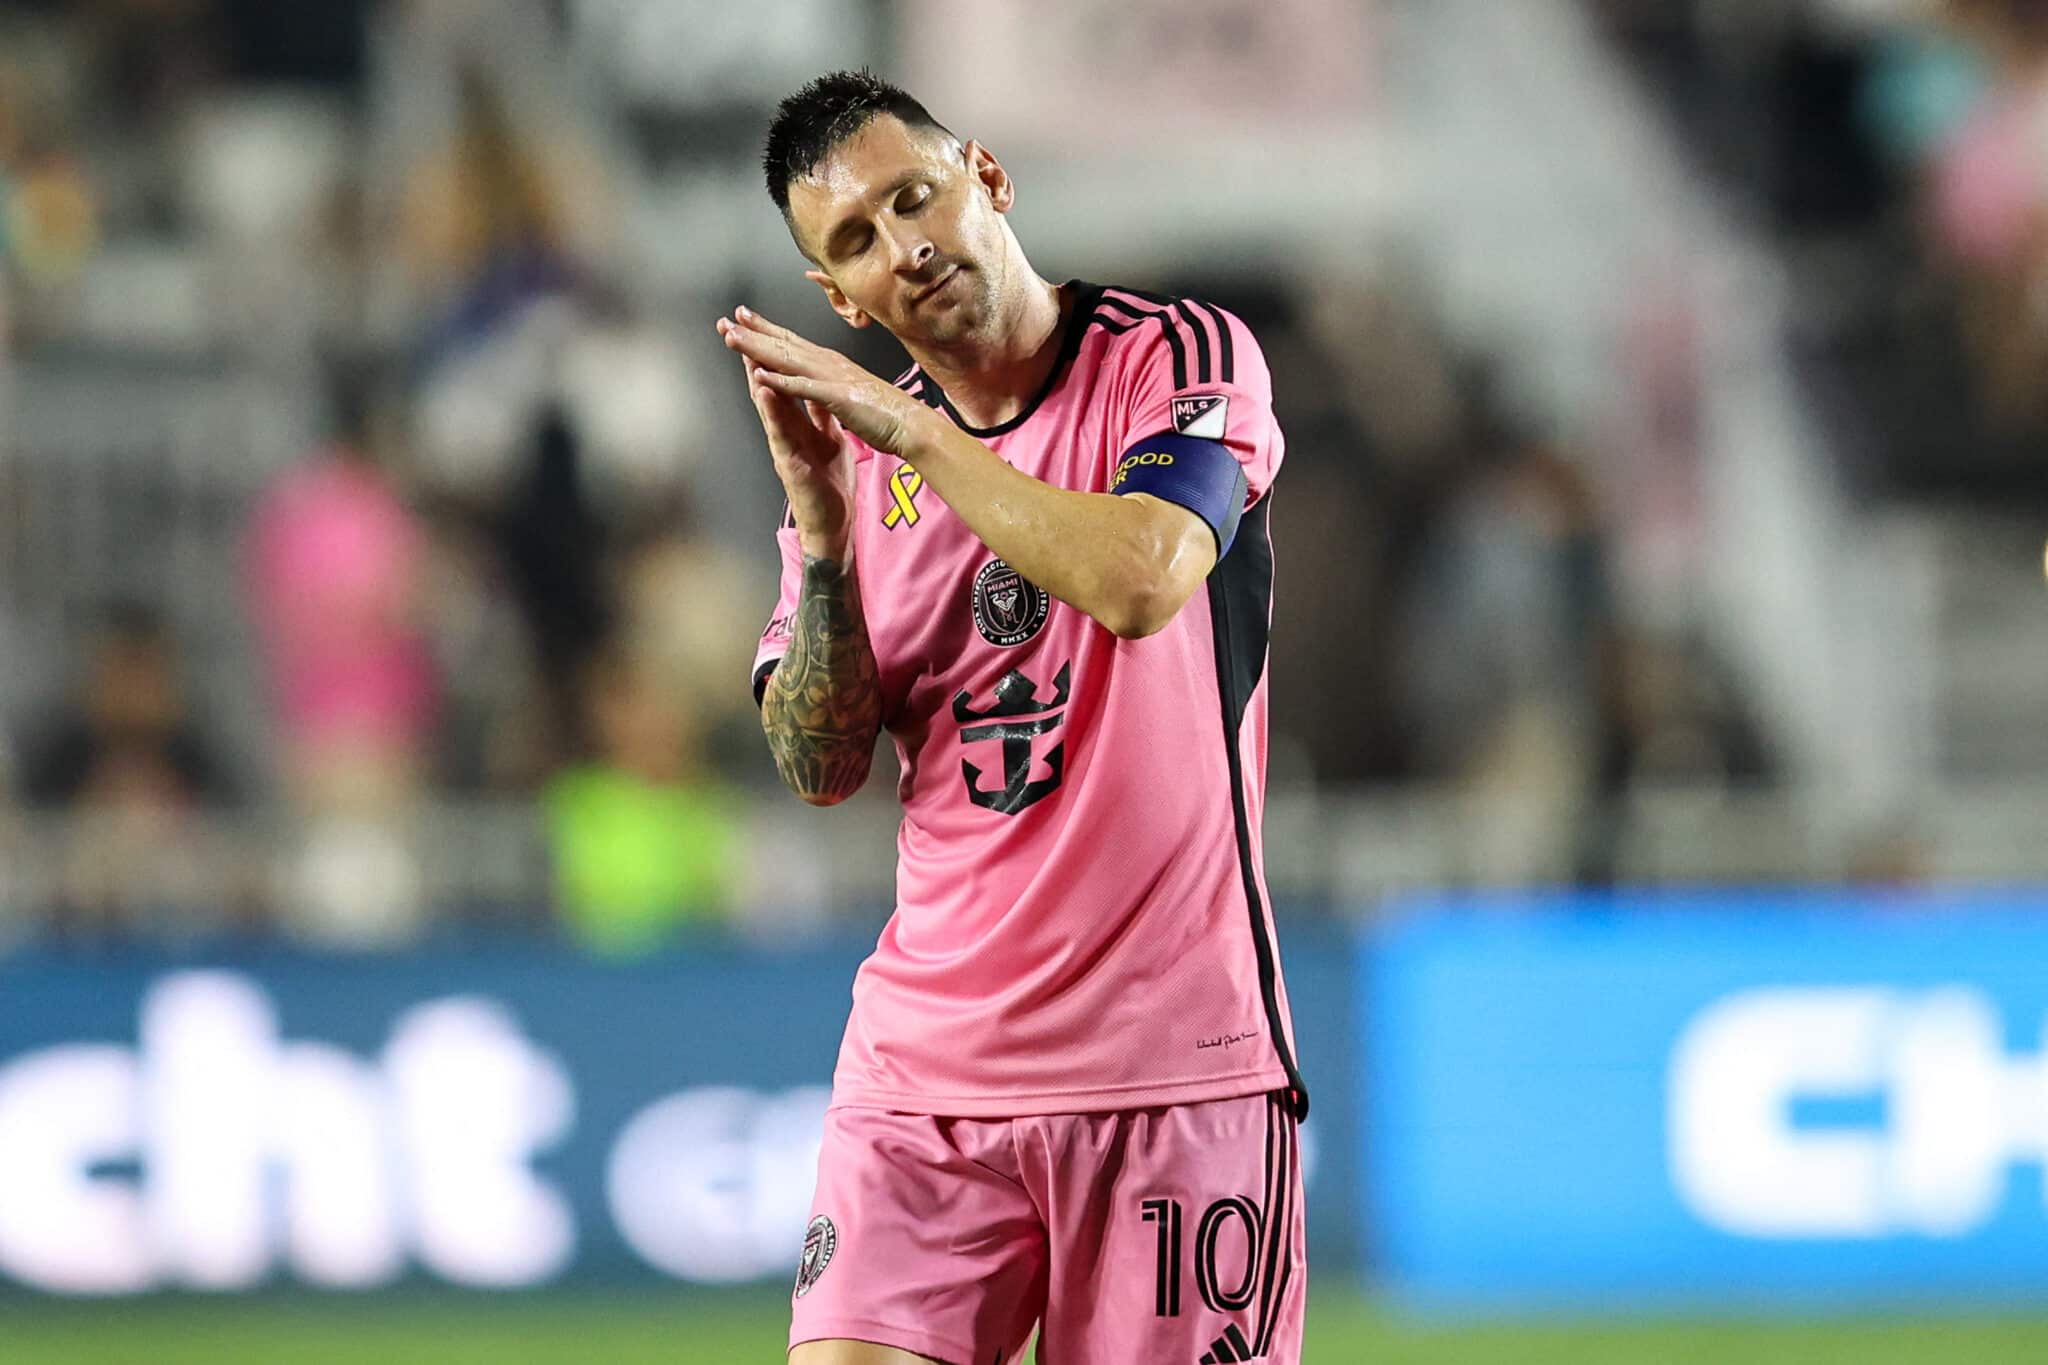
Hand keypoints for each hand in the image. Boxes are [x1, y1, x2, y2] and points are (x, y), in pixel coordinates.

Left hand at [717, 306, 933, 458]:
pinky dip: (781, 381)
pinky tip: (760, 374)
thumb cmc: (887, 412)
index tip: (745, 319)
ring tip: (733, 338)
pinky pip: (804, 388)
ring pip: (788, 359)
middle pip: (785, 345)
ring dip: (759, 348)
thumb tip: (823, 381)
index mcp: (832, 366)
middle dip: (754, 331)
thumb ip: (834, 385)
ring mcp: (832, 379)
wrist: (912, 425)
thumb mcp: (853, 394)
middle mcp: (829, 365)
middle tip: (728, 319)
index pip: (793, 344)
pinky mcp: (837, 398)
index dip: (768, 331)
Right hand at [717, 314, 854, 557]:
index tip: (754, 320)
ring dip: (753, 376)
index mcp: (794, 421)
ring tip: (743, 348)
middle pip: (763, 384)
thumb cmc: (828, 482)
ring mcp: (783, 445)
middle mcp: (783, 429)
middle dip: (748, 354)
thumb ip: (818, 414)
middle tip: (729, 323)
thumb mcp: (827, 438)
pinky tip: (764, 391)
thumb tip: (815, 388)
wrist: (834, 522)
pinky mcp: (789, 462)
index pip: (778, 379)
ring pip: (766, 406)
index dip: (768, 351)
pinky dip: (772, 411)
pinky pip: (779, 432)